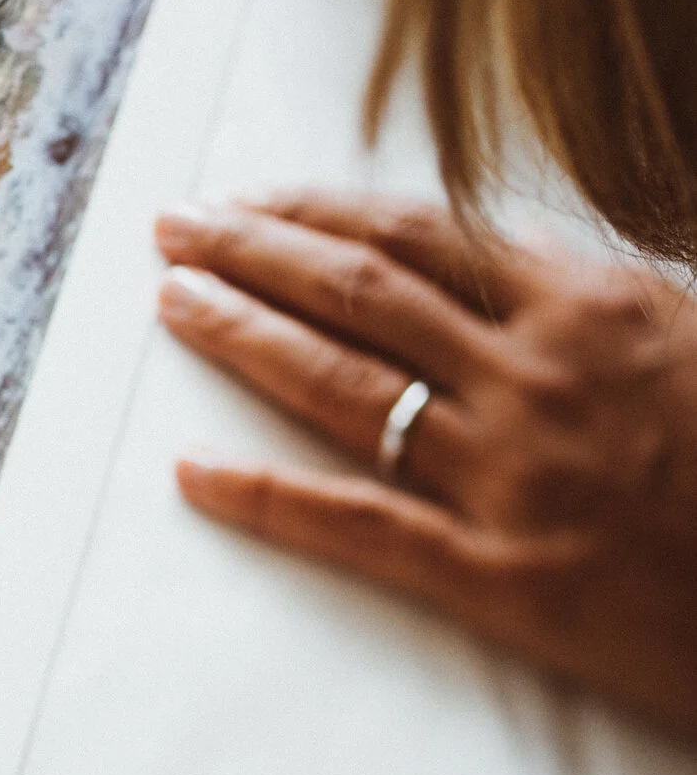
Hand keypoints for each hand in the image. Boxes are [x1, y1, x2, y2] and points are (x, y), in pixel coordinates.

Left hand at [153, 189, 696, 745]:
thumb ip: (604, 300)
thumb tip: (504, 260)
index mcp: (598, 305)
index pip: (418, 235)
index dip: (314, 210)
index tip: (246, 195)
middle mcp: (541, 377)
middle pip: (357, 292)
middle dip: (250, 250)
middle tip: (171, 226)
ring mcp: (515, 477)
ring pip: (339, 385)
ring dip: (239, 336)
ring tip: (169, 302)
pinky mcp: (504, 579)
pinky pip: (357, 526)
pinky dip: (264, 496)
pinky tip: (192, 472)